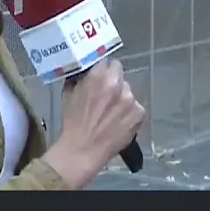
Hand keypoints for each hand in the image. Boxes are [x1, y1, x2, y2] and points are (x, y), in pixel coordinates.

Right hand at [43, 60, 144, 187]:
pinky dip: (129, 111)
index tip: (100, 74)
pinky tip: (120, 120)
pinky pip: (136, 106)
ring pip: (128, 90)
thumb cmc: (73, 121)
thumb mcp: (69, 92)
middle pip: (120, 73)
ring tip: (112, 110)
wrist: (83, 150)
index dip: (103, 68)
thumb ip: (80, 77)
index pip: (107, 60)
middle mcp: (118, 84)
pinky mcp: (140, 113)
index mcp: (99, 75)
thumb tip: (85, 70)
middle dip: (113, 79)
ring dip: (121, 96)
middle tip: (106, 92)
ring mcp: (131, 99)